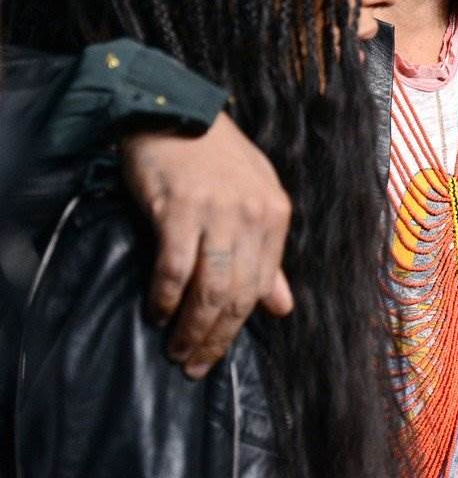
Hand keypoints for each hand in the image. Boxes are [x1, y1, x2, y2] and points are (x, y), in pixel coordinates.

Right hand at [121, 111, 293, 378]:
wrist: (176, 111)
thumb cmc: (215, 158)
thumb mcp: (253, 199)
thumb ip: (266, 255)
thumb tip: (281, 307)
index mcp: (275, 215)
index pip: (260, 286)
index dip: (237, 326)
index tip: (215, 354)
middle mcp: (253, 215)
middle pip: (237, 293)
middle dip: (214, 337)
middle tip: (192, 365)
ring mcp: (217, 212)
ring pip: (210, 288)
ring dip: (191, 327)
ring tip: (175, 350)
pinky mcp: (179, 208)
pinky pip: (175, 267)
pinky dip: (165, 296)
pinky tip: (156, 312)